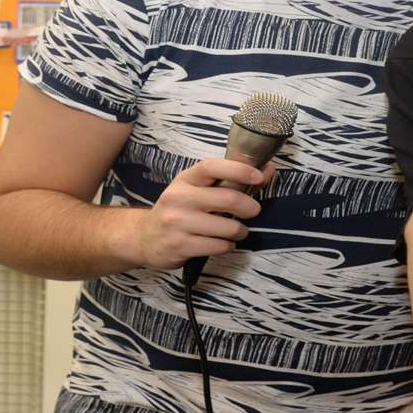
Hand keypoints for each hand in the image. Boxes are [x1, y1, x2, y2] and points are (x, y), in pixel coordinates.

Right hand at [127, 158, 272, 269]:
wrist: (144, 237)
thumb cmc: (178, 210)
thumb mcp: (196, 190)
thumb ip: (230, 181)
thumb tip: (268, 170)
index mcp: (185, 180)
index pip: (212, 167)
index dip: (238, 169)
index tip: (259, 176)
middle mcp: (179, 198)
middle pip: (227, 199)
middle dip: (250, 207)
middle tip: (253, 211)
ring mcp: (177, 223)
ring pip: (227, 227)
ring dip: (240, 231)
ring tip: (236, 231)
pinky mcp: (180, 246)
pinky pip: (219, 246)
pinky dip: (228, 245)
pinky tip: (222, 243)